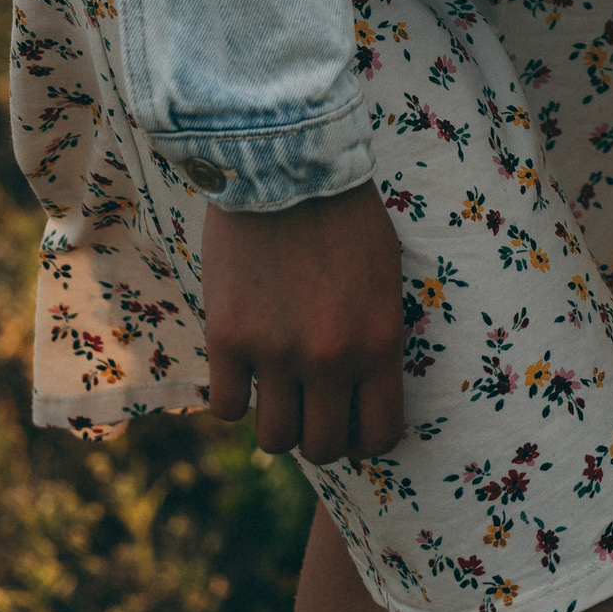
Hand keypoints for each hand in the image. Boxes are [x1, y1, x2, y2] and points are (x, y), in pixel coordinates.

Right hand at [203, 183, 405, 463]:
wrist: (287, 162)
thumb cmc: (345, 213)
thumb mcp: (384, 276)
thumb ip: (374, 339)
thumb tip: (361, 396)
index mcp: (379, 341)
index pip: (378, 435)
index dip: (364, 437)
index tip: (352, 419)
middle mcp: (331, 358)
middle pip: (322, 448)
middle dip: (318, 433)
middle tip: (311, 405)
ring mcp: (277, 354)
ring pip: (275, 440)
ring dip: (276, 420)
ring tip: (277, 385)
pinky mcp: (229, 340)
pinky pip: (228, 409)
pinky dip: (235, 397)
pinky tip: (242, 368)